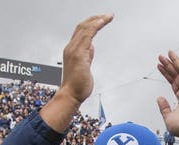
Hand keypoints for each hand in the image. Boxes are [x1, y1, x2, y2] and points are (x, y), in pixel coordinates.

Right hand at [40, 14, 111, 131]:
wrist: (70, 95)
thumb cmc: (77, 85)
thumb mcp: (84, 67)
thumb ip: (87, 57)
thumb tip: (91, 48)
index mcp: (72, 51)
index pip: (80, 32)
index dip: (90, 24)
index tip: (100, 20)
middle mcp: (71, 48)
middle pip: (81, 27)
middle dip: (94, 19)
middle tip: (106, 15)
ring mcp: (74, 50)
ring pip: (85, 29)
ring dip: (97, 20)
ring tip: (108, 16)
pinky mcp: (79, 54)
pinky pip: (87, 35)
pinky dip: (95, 26)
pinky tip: (102, 22)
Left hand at [156, 51, 178, 144]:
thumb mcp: (168, 116)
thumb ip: (164, 107)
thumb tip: (159, 98)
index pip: (172, 82)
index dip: (166, 73)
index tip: (160, 66)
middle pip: (176, 75)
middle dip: (169, 65)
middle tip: (162, 57)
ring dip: (175, 62)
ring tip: (169, 54)